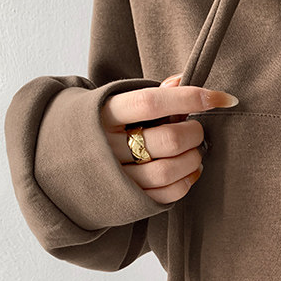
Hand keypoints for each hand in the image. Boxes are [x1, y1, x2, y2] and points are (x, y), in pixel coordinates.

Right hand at [100, 74, 238, 202]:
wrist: (58, 160)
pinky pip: (166, 194)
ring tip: (195, 152)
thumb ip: (151, 95)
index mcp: (103, 114)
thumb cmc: (100, 126)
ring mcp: (115, 177)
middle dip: (194, 134)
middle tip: (197, 130)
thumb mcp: (113, 104)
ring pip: (168, 170)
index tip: (222, 98)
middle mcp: (106, 146)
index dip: (190, 98)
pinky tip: (190, 171)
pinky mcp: (126, 201)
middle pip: (167, 140)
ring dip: (193, 159)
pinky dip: (186, 182)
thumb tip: (183, 80)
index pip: (151, 102)